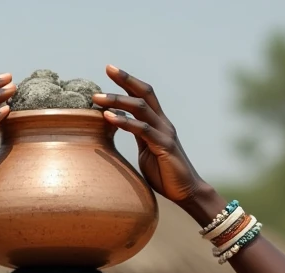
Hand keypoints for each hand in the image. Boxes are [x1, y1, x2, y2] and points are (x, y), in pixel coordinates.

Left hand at [93, 67, 206, 207]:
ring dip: (118, 100)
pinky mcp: (164, 146)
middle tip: (106, 68)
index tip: (110, 69)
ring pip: (140, 108)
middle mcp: (162, 123)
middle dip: (125, 80)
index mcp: (158, 123)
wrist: (187, 192)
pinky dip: (124, 122)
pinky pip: (142, 130)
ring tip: (98, 98)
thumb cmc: (165, 174)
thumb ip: (136, 136)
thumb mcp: (146, 151)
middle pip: (144, 93)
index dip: (128, 81)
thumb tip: (119, 124)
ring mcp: (164, 133)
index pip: (143, 95)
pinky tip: (109, 118)